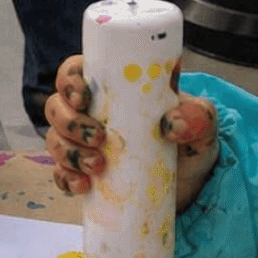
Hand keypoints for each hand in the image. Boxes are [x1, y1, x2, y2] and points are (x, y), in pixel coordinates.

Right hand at [44, 54, 219, 210]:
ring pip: (54, 140)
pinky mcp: (82, 172)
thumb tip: (171, 124)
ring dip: (67, 152)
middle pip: (56, 107)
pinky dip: (65, 178)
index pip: (75, 72)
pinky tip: (83, 185)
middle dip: (69, 123)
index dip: (69, 80)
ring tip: (97, 167)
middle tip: (98, 138)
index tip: (83, 97)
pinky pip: (60, 173)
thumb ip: (196, 115)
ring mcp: (82, 144)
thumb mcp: (203, 122)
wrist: (192, 184)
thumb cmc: (191, 140)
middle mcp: (90, 113)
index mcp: (112, 89)